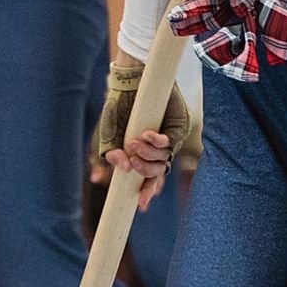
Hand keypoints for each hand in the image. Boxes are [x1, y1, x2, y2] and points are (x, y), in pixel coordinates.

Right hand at [93, 58, 189, 191]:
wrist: (131, 81)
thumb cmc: (119, 106)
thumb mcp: (109, 131)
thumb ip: (110, 151)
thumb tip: (123, 168)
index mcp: (141, 155)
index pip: (147, 178)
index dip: (146, 192)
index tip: (141, 205)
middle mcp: (157, 151)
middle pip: (157, 173)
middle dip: (144, 171)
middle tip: (131, 161)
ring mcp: (169, 140)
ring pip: (164, 161)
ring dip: (147, 156)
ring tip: (133, 142)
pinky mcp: (177, 128)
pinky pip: (170, 143)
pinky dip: (157, 142)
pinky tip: (147, 134)